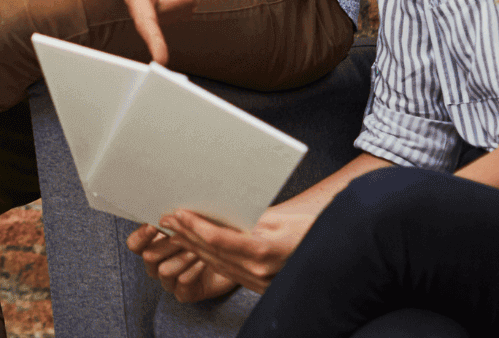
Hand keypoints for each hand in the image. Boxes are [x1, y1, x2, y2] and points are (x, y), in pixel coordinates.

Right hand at [128, 224, 238, 301]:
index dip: (141, 236)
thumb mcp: (193, 222)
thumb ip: (177, 218)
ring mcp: (170, 281)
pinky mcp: (185, 293)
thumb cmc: (211, 235)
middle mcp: (158, 264)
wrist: (234, 256)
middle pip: (148, 257)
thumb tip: (169, 209)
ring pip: (164, 270)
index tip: (154, 225)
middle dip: (168, 244)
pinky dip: (194, 270)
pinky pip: (182, 283)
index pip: (134, 244)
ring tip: (198, 248)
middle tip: (185, 235)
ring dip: (182, 257)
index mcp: (154, 245)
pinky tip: (205, 261)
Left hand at [159, 207, 312, 293]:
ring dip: (192, 246)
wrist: (331, 254)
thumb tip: (221, 213)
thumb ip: (249, 218)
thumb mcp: (281, 218)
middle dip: (187, 234)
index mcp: (264, 251)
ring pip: (216, 262)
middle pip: (212, 251)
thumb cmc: (309, 230)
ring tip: (175, 230)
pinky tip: (195, 246)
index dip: (196, 226)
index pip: (219, 239)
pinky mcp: (257, 286)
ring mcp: (257, 281)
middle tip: (167, 218)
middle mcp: (258, 271)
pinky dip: (208, 257)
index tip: (179, 213)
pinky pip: (226, 270)